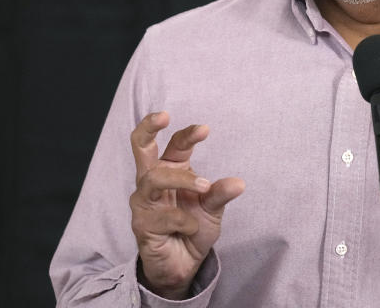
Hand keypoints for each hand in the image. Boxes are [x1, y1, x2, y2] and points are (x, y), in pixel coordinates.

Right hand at [129, 111, 244, 298]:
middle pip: (140, 146)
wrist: (183, 265)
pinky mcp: (141, 224)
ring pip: (154, 179)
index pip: (176, 145)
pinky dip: (183, 221)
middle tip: (163, 115)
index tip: (205, 129)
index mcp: (171, 170)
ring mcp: (144, 201)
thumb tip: (239, 183)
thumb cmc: (193, 228)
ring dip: (182, 180)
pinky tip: (191, 228)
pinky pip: (162, 216)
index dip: (188, 134)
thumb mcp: (212, 209)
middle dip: (147, 128)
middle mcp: (153, 181)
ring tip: (205, 187)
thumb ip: (220, 194)